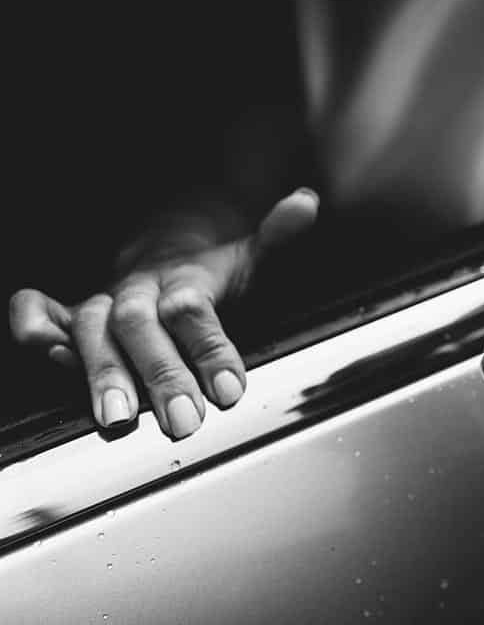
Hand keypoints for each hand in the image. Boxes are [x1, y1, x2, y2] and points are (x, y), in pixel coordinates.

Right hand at [9, 188, 317, 438]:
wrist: (164, 243)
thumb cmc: (210, 267)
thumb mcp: (251, 254)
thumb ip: (276, 237)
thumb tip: (305, 202)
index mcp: (184, 277)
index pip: (194, 311)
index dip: (211, 349)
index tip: (231, 392)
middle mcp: (138, 289)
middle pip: (141, 328)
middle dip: (159, 375)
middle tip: (182, 422)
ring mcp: (103, 302)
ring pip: (93, 332)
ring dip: (101, 373)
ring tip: (116, 418)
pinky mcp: (73, 316)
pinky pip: (42, 316)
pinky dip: (37, 330)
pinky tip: (47, 353)